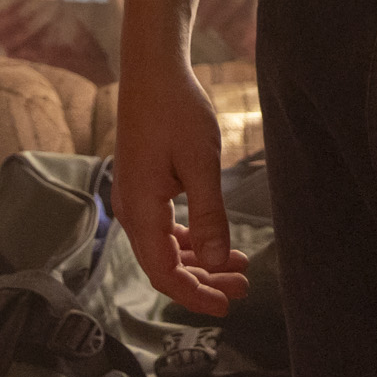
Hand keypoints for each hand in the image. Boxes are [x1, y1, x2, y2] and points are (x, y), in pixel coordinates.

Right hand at [114, 48, 250, 315]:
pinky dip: (190, 241)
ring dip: (200, 262)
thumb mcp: (201, 162)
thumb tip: (217, 261)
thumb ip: (208, 215)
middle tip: (244, 285)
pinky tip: (214, 242)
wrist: (152, 70)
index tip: (227, 307)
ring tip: (238, 266)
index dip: (194, 295)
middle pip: (165, 267)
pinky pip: (164, 230)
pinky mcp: (144, 188)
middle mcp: (132, 211)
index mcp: (141, 209)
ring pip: (165, 250)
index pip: (164, 273)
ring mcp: (136, 200)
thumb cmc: (176, 109)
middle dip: (204, 281)